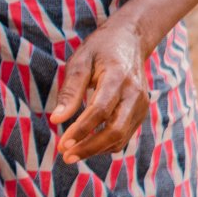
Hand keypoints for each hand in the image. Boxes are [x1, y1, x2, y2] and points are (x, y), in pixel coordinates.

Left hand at [47, 17, 153, 163]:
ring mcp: (141, 104)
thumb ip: (70, 91)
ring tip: (72, 153)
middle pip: (115, 130)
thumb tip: (56, 120)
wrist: (130, 40)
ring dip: (96, 148)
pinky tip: (88, 144)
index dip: (81, 131)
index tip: (62, 144)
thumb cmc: (100, 49)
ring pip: (121, 136)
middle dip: (89, 147)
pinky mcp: (141, 111)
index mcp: (118, 78)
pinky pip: (125, 134)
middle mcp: (135, 94)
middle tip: (65, 156)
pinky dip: (106, 143)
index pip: (100, 111)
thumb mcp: (79, 61)